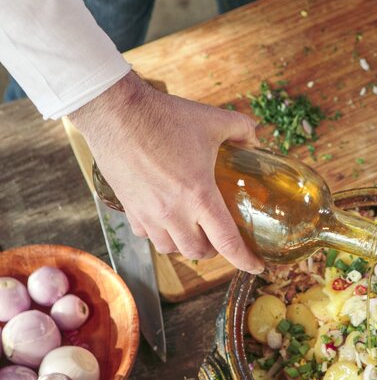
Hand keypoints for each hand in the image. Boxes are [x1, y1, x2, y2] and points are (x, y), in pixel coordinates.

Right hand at [69, 71, 263, 272]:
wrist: (115, 112)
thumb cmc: (165, 117)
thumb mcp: (213, 120)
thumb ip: (241, 129)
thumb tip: (255, 139)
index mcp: (199, 196)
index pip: (227, 242)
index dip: (246, 260)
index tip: (258, 267)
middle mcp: (173, 212)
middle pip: (198, 252)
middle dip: (215, 251)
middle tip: (222, 238)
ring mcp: (148, 213)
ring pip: (171, 249)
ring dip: (187, 245)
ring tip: (195, 231)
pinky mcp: (129, 208)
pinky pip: (147, 235)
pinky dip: (160, 234)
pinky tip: (166, 220)